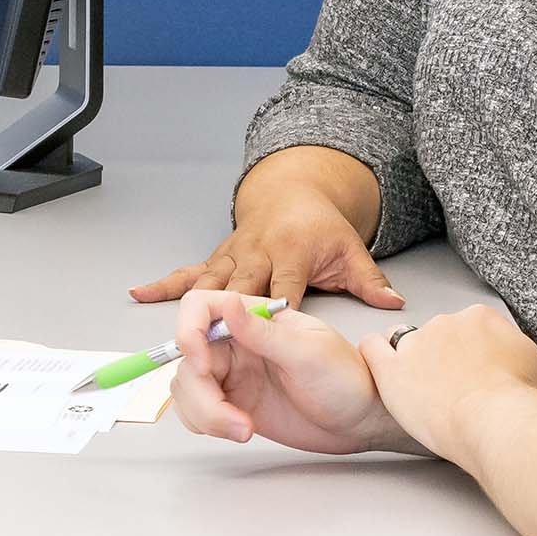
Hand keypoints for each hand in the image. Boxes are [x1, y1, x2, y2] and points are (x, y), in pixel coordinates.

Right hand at [133, 185, 403, 311]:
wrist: (293, 189)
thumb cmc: (321, 228)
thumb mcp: (350, 251)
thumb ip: (369, 280)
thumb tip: (395, 301)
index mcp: (292, 253)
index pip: (284, 288)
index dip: (275, 311)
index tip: (268, 335)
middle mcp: (258, 253)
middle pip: (238, 290)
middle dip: (224, 318)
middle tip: (212, 346)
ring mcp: (233, 255)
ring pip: (208, 285)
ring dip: (190, 308)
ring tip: (174, 332)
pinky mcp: (217, 259)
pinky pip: (187, 274)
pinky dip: (164, 285)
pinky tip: (141, 293)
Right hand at [169, 291, 413, 455]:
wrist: (361, 421)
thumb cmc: (348, 380)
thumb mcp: (308, 352)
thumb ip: (263, 331)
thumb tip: (228, 303)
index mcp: (254, 318)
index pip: (200, 307)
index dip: (188, 331)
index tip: (203, 365)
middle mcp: (236, 343)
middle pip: (187, 357)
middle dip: (201, 393)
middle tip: (232, 417)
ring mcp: (231, 374)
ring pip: (186, 388)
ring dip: (205, 414)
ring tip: (242, 429)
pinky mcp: (230, 403)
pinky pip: (194, 410)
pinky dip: (205, 425)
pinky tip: (239, 430)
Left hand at [357, 304, 536, 463]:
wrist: (498, 421)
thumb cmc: (521, 402)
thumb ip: (517, 357)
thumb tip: (515, 363)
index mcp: (481, 318)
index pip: (469, 328)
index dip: (471, 352)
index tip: (475, 372)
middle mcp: (446, 323)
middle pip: (437, 334)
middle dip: (443, 358)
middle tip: (452, 388)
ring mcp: (416, 344)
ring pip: (402, 339)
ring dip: (410, 358)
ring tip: (419, 385)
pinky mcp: (392, 370)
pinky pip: (372, 349)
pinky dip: (374, 355)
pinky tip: (381, 368)